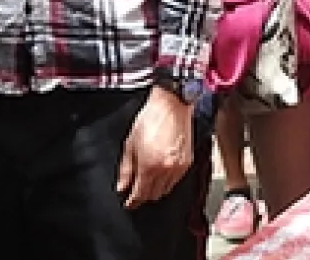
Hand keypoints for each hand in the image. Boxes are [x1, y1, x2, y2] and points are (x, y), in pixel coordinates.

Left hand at [117, 86, 192, 208]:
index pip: (139, 194)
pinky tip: (160, 176)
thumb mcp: (130, 143)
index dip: (132, 202)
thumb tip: (122, 186)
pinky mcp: (187, 164)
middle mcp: (165, 171)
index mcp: (149, 166)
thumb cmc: (151, 119)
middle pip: (153, 195)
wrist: (173, 106)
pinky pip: (175, 182)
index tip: (128, 203)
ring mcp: (178, 168)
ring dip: (155, 191)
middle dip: (143, 197)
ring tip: (146, 185)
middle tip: (135, 194)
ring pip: (166, 191)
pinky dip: (166, 183)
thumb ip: (125, 169)